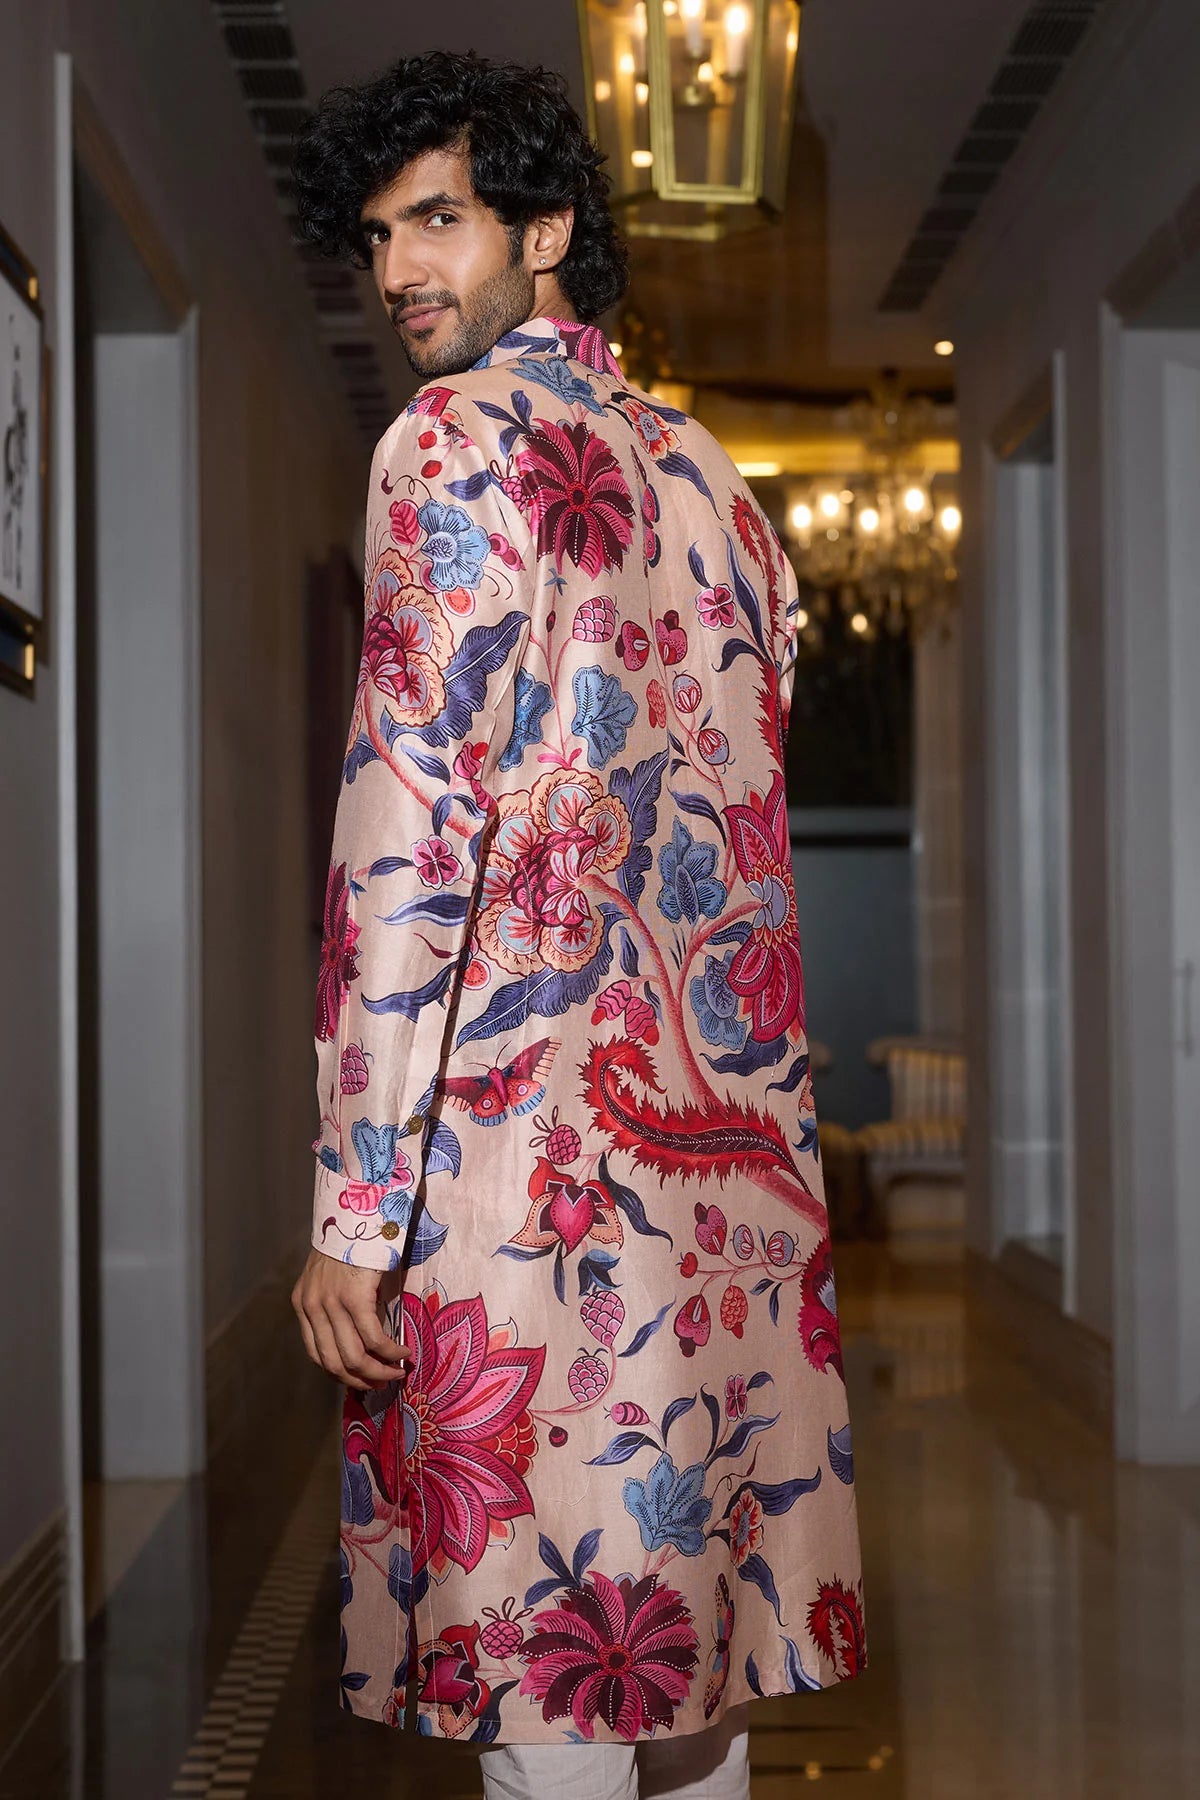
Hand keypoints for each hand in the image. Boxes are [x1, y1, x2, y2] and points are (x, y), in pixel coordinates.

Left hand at [291, 1249, 413, 1391]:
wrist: (360, 1207)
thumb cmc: (354, 1239)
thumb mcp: (335, 1275)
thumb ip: (339, 1304)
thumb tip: (364, 1337)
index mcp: (303, 1302)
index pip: (316, 1353)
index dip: (340, 1372)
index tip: (361, 1378)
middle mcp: (312, 1306)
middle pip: (333, 1362)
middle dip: (360, 1379)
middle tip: (382, 1383)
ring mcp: (331, 1303)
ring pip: (354, 1356)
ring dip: (378, 1371)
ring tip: (397, 1372)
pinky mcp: (355, 1297)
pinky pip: (374, 1337)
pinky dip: (391, 1351)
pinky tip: (404, 1353)